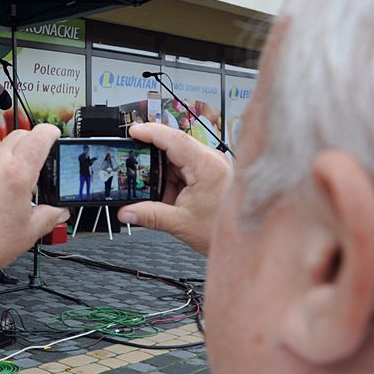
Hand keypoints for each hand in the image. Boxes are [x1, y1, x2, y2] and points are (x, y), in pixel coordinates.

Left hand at [0, 124, 68, 275]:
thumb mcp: (30, 231)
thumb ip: (50, 216)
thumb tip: (60, 212)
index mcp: (17, 173)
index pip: (40, 136)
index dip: (52, 132)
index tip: (55, 136)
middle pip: (19, 135)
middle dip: (33, 141)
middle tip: (40, 158)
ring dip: (12, 157)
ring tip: (16, 182)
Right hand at [117, 123, 231, 254]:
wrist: (248, 241)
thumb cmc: (225, 229)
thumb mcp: (180, 223)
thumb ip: (149, 216)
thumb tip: (126, 212)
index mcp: (206, 166)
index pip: (174, 138)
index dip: (150, 132)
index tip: (133, 131)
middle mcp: (211, 161)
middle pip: (173, 147)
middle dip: (152, 160)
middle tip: (136, 172)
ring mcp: (211, 165)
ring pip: (177, 159)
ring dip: (163, 174)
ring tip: (164, 197)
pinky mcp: (210, 172)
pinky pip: (184, 168)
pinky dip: (172, 180)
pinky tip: (171, 197)